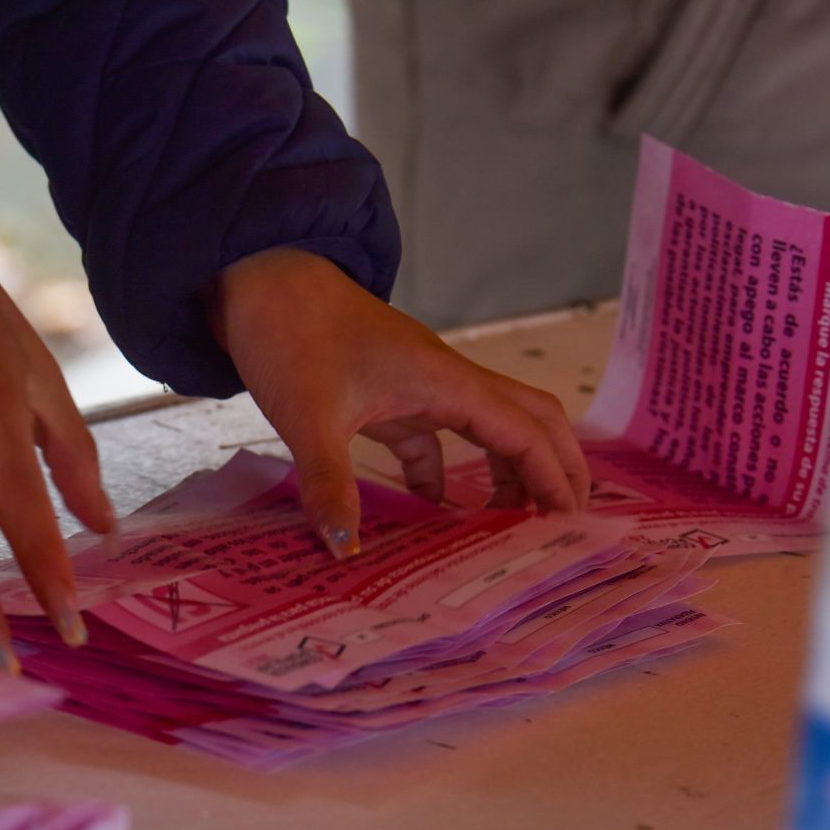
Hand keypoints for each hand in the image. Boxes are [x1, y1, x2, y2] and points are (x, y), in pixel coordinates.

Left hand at [210, 247, 589, 553]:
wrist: (258, 280)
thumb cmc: (291, 336)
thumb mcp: (310, 418)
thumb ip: (330, 484)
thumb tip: (345, 549)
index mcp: (446, 382)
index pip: (524, 432)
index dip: (554, 476)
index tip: (570, 522)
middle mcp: (445, 380)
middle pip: (529, 420)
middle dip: (555, 467)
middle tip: (562, 522)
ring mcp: (418, 384)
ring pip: (487, 427)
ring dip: (505, 470)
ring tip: (506, 524)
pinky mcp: (388, 393)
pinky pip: (433, 437)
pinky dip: (442, 474)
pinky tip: (431, 512)